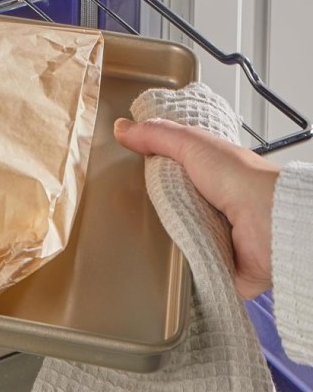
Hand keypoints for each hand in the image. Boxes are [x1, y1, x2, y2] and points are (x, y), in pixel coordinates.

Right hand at [114, 117, 279, 299]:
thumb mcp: (193, 145)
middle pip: (166, 203)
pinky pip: (180, 263)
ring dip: (159, 234)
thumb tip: (123, 128)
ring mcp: (210, 233)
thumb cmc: (243, 181)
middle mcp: (210, 203)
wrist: (268, 224)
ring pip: (171, 234)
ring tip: (139, 230)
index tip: (126, 168)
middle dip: (148, 205)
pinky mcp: (209, 261)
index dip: (150, 169)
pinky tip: (158, 254)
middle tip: (126, 203)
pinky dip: (171, 262)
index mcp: (209, 173)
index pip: (171, 169)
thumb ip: (158, 135)